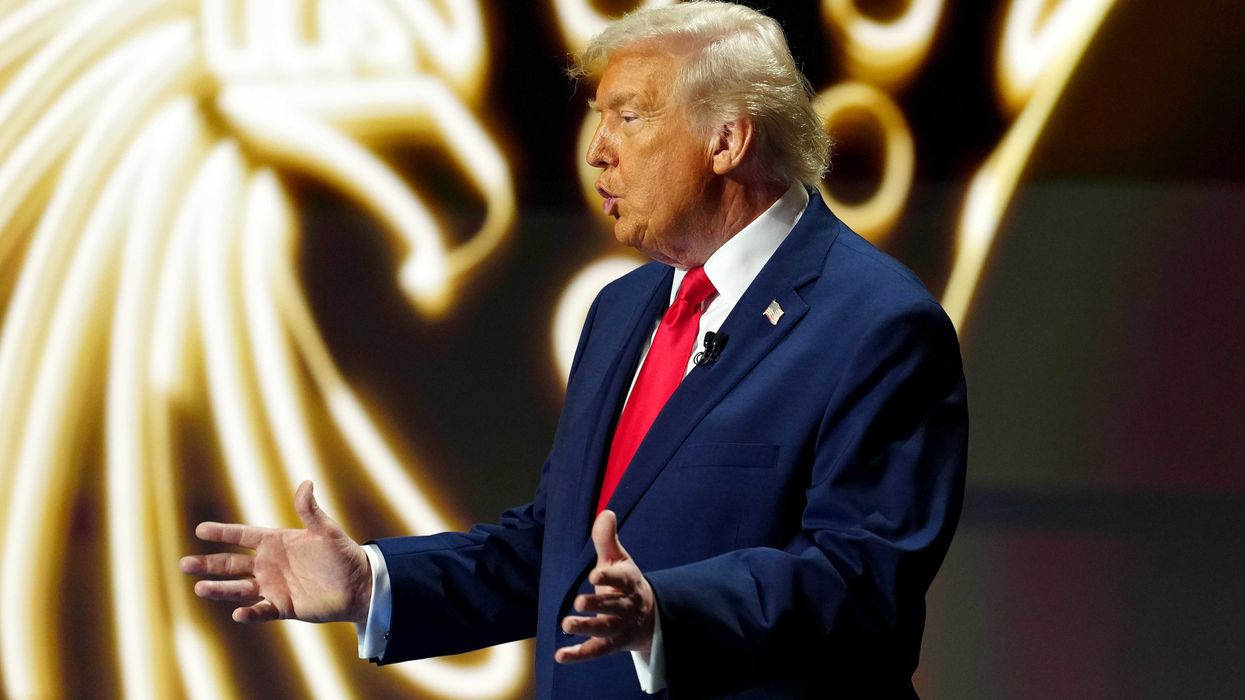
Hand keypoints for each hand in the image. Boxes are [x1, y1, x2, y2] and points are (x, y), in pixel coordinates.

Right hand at [179, 480, 371, 624]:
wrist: (359, 585)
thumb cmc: (344, 555)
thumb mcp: (327, 531)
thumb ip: (311, 511)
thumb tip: (305, 483)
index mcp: (276, 542)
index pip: (243, 536)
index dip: (223, 533)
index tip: (200, 529)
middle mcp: (269, 564)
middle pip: (232, 564)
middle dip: (208, 564)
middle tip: (184, 564)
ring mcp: (274, 587)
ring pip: (239, 588)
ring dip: (220, 589)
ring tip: (199, 588)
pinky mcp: (283, 607)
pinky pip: (261, 610)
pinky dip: (250, 612)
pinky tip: (238, 614)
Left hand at [555, 510, 655, 663]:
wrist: (648, 616)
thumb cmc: (626, 583)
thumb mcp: (618, 560)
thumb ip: (607, 539)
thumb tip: (606, 512)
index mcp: (628, 582)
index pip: (621, 579)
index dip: (609, 577)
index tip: (595, 574)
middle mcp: (626, 606)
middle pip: (613, 606)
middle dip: (598, 604)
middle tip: (579, 601)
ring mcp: (619, 627)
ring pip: (605, 630)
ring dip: (586, 628)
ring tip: (566, 623)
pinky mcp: (611, 644)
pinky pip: (595, 651)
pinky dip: (578, 655)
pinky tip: (560, 655)